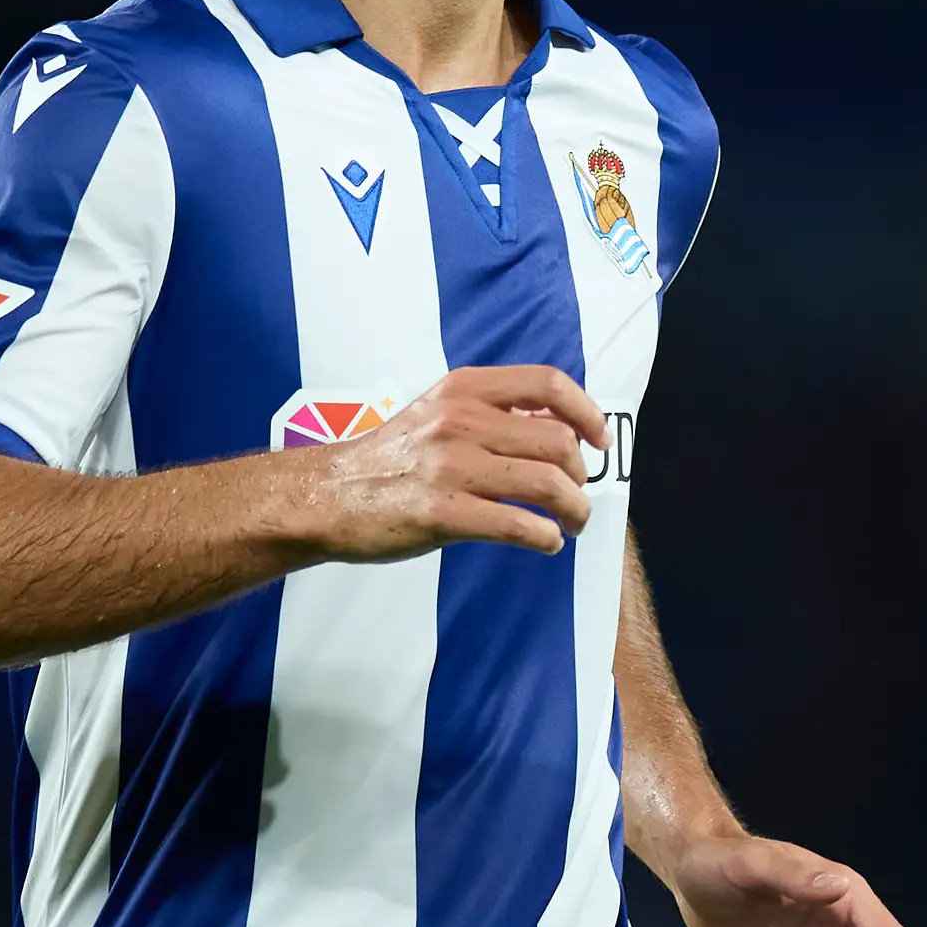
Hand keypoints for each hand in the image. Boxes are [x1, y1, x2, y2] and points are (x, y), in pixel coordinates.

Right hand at [294, 364, 608, 560]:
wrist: (327, 496)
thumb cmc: (391, 459)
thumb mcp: (438, 413)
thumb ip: (491, 414)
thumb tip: (559, 430)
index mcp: (464, 390)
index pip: (548, 384)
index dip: (586, 412)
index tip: (599, 440)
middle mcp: (460, 421)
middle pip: (558, 441)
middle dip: (582, 476)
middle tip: (577, 496)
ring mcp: (450, 466)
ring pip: (547, 484)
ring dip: (575, 510)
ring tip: (572, 524)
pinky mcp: (440, 513)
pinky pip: (518, 525)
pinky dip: (545, 537)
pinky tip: (546, 542)